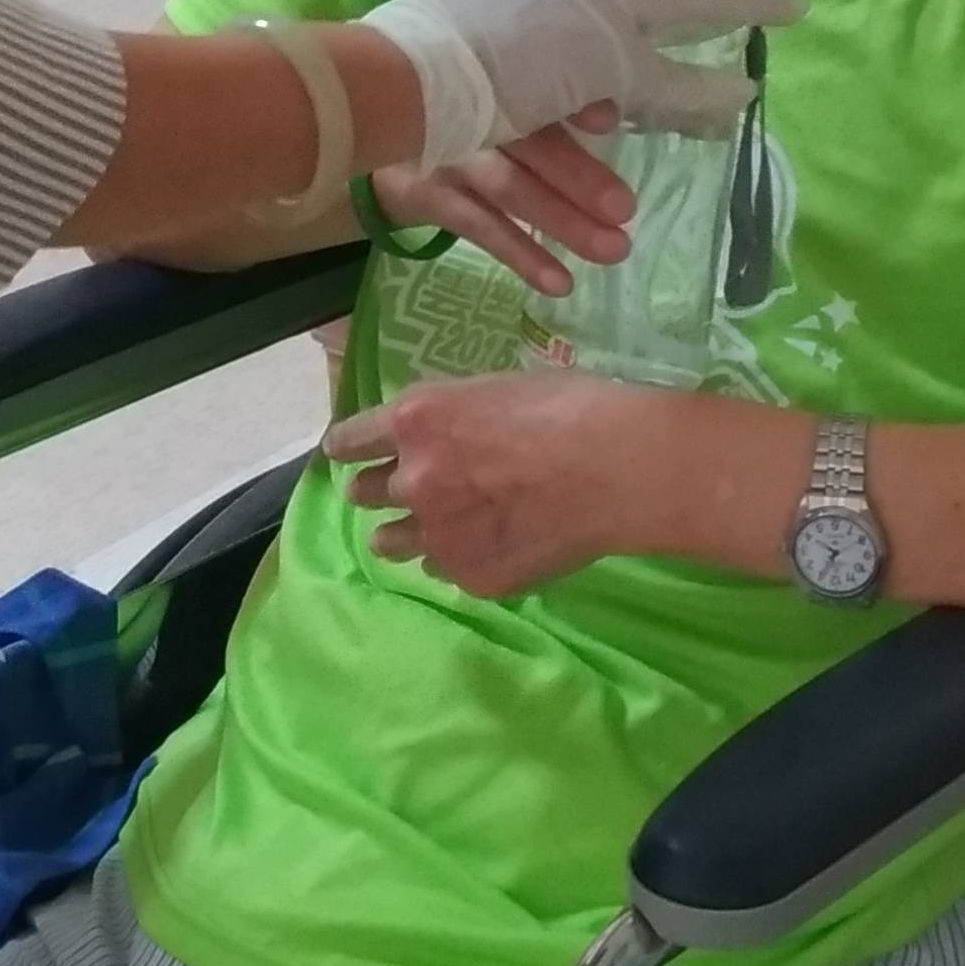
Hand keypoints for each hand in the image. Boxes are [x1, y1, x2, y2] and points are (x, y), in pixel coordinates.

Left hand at [327, 372, 664, 595]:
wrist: (621, 468)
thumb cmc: (570, 408)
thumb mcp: (494, 389)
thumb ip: (451, 416)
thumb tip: (442, 436)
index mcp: (415, 421)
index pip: (351, 439)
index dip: (346, 447)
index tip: (343, 454)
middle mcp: (413, 480)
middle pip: (362, 493)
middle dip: (373, 489)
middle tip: (396, 490)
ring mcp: (440, 534)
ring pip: (392, 542)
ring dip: (403, 533)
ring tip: (427, 531)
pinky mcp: (471, 576)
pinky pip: (444, 570)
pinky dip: (455, 558)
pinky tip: (484, 547)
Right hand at [372, 110, 633, 298]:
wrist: (378, 129)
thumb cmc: (464, 108)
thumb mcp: (498, 93)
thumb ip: (549, 102)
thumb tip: (608, 114)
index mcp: (495, 81)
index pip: (535, 87)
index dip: (571, 103)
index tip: (608, 122)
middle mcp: (470, 114)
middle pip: (528, 144)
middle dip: (578, 178)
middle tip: (625, 209)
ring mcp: (447, 157)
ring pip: (509, 190)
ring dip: (562, 222)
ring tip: (613, 250)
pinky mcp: (430, 196)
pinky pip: (482, 229)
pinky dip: (522, 256)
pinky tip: (560, 283)